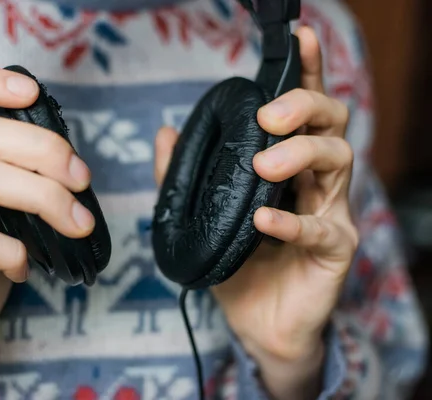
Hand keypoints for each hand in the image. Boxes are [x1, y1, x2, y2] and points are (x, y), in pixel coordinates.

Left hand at [154, 27, 356, 399]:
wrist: (258, 324)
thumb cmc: (239, 265)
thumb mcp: (204, 215)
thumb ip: (183, 176)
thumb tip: (166, 132)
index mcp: (289, 166)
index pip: (303, 111)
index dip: (306, 72)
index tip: (301, 38)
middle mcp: (316, 182)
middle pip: (331, 124)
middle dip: (303, 108)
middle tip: (269, 118)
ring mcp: (331, 213)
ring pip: (338, 162)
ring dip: (299, 154)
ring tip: (264, 163)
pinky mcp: (335, 250)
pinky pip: (319, 228)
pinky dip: (290, 220)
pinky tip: (264, 218)